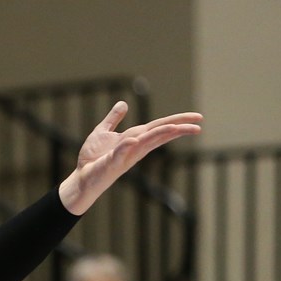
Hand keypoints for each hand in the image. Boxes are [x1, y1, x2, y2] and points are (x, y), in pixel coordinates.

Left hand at [59, 101, 201, 214]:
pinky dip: (126, 147)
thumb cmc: (94, 157)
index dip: (177, 121)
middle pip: (158, 135)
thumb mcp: (103, 132)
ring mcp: (124, 156)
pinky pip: (119, 154)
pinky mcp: (111, 164)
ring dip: (158, 136)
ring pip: (144, 144)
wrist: (82, 176)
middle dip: (177, 129)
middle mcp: (134, 148)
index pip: (159, 127)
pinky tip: (133, 141)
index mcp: (135, 139)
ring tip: (174, 128)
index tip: (198, 118)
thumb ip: (113, 119)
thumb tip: (123, 103)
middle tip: (198, 125)